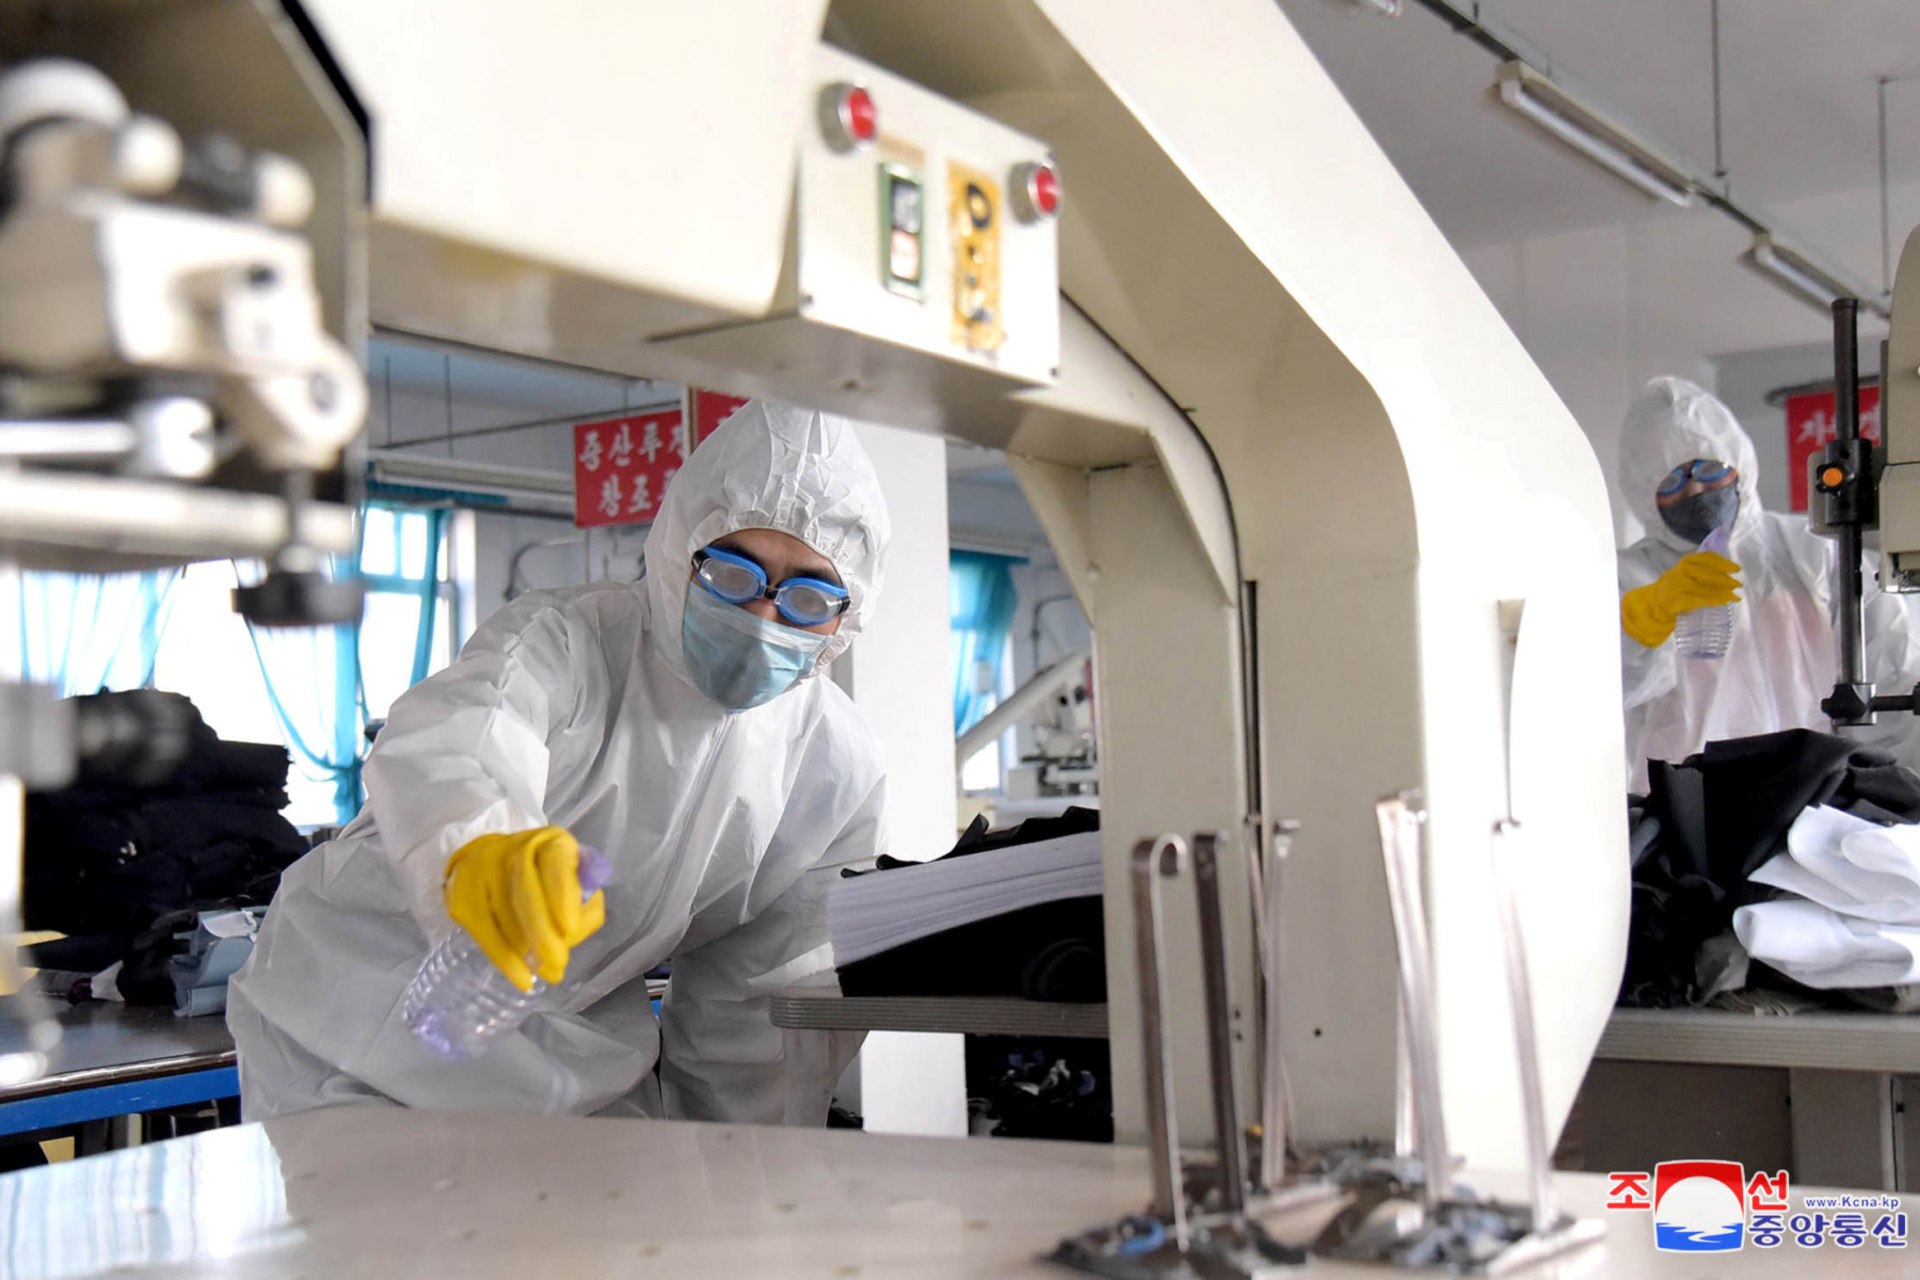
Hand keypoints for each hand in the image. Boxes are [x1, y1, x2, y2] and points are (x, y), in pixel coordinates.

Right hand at [443, 827, 605, 991]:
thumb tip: (577, 931)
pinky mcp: (462, 897)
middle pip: (526, 894)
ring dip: (528, 951)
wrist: (487, 858)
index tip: (569, 928)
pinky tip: (522, 977)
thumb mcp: (572, 875)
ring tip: (549, 972)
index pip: (556, 864)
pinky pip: (485, 934)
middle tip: (559, 963)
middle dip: (543, 933)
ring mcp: (482, 873)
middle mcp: (514, 850)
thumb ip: (583, 898)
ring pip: (505, 917)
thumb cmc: (543, 874)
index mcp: (551, 842)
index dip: (562, 895)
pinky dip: (505, 960)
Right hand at [1620, 551, 1741, 647]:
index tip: (1736, 569)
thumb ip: (1703, 569)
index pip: (1706, 558)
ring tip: (1735, 596)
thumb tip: (1728, 570)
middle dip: (1725, 579)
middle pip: (1706, 573)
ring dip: (1722, 592)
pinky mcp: (1676, 600)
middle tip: (1738, 585)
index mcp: (1685, 562)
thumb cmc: (1675, 588)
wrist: (1654, 604)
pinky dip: (1713, 600)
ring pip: (1704, 587)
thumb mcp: (1686, 573)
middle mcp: (1680, 571)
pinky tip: (1724, 602)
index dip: (1723, 563)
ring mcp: (1677, 586)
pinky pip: (1698, 600)